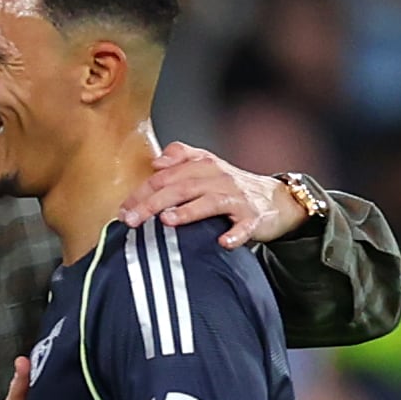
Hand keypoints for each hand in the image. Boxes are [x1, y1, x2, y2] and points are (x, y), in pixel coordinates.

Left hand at [117, 141, 307, 247]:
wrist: (276, 199)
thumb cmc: (233, 186)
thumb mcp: (207, 166)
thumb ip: (181, 157)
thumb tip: (156, 161)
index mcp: (203, 166)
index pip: (166, 176)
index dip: (143, 192)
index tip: (124, 210)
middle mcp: (218, 178)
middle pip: (181, 187)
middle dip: (154, 202)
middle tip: (133, 220)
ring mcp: (236, 198)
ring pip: (210, 201)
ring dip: (189, 211)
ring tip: (168, 221)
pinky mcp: (253, 217)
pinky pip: (244, 226)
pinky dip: (235, 234)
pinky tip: (224, 242)